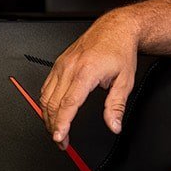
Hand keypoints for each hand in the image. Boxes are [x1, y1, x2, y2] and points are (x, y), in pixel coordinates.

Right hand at [39, 12, 138, 149]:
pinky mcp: (58, 63)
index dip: (62, 123)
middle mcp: (70, 68)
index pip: (68, 104)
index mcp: (86, 72)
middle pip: (53, 104)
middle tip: (61, 142)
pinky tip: (52, 112)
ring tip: (56, 131)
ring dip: (48, 117)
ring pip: (45, 97)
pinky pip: (46, 87)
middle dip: (54, 127)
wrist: (115, 28)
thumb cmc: (119, 51)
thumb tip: (114, 125)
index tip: (59, 137)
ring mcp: (62, 65)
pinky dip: (46, 103)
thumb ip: (116, 106)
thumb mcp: (125, 81)